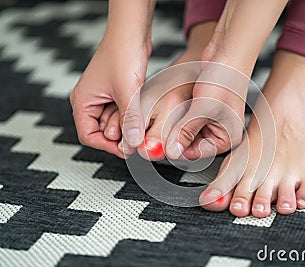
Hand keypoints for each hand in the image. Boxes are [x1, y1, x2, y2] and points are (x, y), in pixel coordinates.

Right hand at [70, 35, 149, 157]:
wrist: (132, 32)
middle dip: (121, 135)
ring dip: (129, 124)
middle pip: (103, 131)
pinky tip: (143, 113)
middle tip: (138, 135)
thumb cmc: (122, 53)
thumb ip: (130, 119)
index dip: (107, 146)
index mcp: (83, 101)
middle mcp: (91, 101)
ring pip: (116, 123)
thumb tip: (132, 143)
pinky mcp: (117, 93)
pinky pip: (123, 112)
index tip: (127, 149)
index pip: (88, 136)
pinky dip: (133, 115)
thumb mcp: (127, 90)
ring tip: (142, 120)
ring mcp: (104, 97)